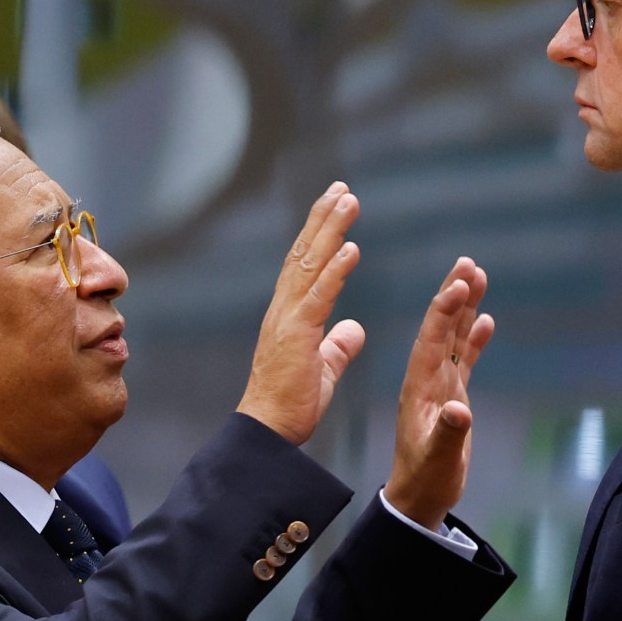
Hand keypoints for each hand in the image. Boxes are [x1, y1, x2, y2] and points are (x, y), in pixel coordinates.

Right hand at [236, 182, 367, 445]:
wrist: (268, 432)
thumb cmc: (289, 405)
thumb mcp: (322, 369)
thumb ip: (337, 346)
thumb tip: (353, 328)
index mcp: (289, 316)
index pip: (305, 266)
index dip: (320, 233)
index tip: (336, 205)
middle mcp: (283, 310)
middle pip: (304, 254)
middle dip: (323, 218)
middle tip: (342, 188)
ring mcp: (287, 320)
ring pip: (309, 265)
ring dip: (329, 230)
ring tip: (348, 200)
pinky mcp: (296, 336)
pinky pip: (319, 297)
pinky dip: (335, 271)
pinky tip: (350, 247)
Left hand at [384, 259, 493, 528]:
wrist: (418, 497)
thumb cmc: (425, 479)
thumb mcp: (436, 458)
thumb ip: (448, 433)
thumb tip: (460, 409)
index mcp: (418, 388)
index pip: (431, 341)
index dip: (443, 312)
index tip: (456, 283)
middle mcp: (427, 380)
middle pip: (441, 329)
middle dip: (453, 297)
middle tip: (466, 263)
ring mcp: (439, 386)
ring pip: (453, 339)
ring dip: (464, 309)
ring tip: (477, 276)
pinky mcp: (452, 396)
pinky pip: (464, 360)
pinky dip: (473, 340)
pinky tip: (484, 319)